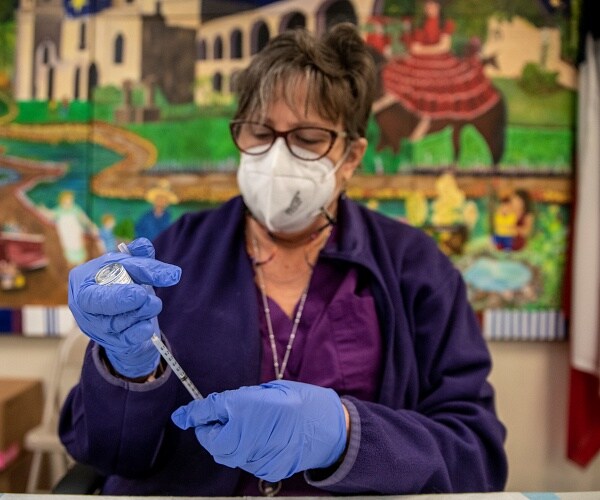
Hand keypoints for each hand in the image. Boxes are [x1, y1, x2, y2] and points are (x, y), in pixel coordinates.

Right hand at [68, 238, 180, 377]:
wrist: (126, 317)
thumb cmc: (124, 285)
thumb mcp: (131, 269)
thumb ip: (140, 257)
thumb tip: (145, 246)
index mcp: (84, 278)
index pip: (106, 272)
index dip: (137, 271)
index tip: (163, 276)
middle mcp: (82, 303)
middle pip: (101, 300)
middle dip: (126, 298)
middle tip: (147, 296)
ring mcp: (92, 325)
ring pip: (116, 321)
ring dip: (141, 312)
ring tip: (153, 305)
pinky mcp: (107, 342)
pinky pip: (124, 339)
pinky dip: (139, 331)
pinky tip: (148, 326)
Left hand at [171, 380, 346, 480]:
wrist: (328, 427)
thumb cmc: (300, 401)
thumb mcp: (267, 390)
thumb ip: (236, 400)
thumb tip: (214, 408)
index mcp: (243, 408)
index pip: (207, 412)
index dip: (192, 414)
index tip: (182, 417)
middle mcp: (243, 436)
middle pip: (211, 440)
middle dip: (213, 430)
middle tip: (226, 417)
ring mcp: (254, 457)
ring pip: (227, 453)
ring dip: (228, 442)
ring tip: (250, 427)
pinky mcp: (264, 470)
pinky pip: (246, 462)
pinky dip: (248, 452)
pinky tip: (265, 440)